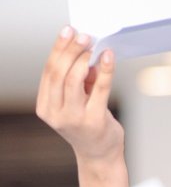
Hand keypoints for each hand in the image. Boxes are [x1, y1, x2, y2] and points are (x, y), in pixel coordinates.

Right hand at [35, 27, 122, 162]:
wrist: (99, 156)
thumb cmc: (87, 125)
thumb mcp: (75, 102)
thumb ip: (77, 79)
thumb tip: (87, 50)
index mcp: (45, 107)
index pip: (49, 72)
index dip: (58, 49)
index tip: (68, 31)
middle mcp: (56, 114)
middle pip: (59, 73)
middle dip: (71, 50)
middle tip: (84, 35)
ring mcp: (74, 119)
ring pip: (74, 79)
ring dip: (85, 58)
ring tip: (94, 45)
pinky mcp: (94, 121)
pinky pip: (100, 89)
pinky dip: (106, 70)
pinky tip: (109, 57)